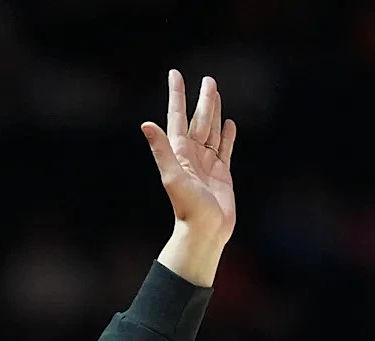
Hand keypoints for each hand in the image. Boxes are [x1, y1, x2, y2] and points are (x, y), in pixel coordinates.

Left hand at [140, 71, 236, 244]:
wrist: (205, 232)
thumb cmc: (187, 207)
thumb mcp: (172, 176)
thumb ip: (161, 149)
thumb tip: (145, 125)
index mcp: (178, 153)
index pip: (177, 117)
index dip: (177, 96)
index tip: (175, 74)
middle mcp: (192, 156)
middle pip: (198, 120)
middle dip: (202, 100)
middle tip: (208, 79)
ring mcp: (207, 164)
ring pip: (211, 130)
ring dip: (214, 112)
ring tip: (217, 94)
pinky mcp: (222, 174)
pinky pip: (224, 149)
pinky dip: (227, 135)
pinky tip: (229, 124)